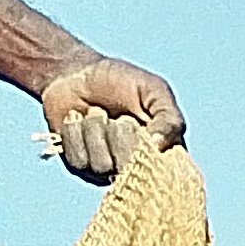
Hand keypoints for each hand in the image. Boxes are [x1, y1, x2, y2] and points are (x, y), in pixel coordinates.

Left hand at [40, 59, 183, 182]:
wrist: (77, 73)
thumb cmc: (120, 81)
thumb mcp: (153, 90)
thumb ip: (169, 118)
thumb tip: (160, 146)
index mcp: (162, 152)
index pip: (166, 172)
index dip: (152, 151)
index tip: (141, 127)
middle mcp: (137, 167)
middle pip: (132, 170)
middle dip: (121, 137)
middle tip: (120, 116)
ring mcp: (108, 171)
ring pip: (103, 166)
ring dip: (95, 131)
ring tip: (95, 112)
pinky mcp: (81, 168)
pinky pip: (78, 161)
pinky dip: (75, 133)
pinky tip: (77, 118)